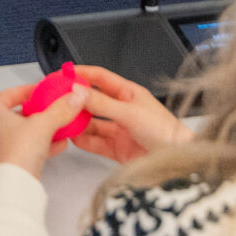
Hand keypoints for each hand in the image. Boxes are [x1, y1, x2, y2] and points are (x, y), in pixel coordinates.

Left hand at [0, 81, 88, 179]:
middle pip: (17, 114)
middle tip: (49, 109)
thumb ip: (60, 109)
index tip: (41, 91)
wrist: (16, 184)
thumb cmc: (17, 153)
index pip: (10, 94)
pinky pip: (24, 147)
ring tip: (58, 128)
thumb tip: (73, 98)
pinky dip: (40, 144)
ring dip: (41, 130)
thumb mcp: (44, 124)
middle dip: (37, 113)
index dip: (28, 91)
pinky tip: (57, 145)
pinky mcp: (6, 161)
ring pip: (22, 132)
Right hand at [66, 66, 188, 163]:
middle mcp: (122, 110)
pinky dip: (83, 141)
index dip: (81, 73)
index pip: (100, 77)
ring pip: (91, 123)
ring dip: (77, 122)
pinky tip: (73, 138)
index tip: (62, 73)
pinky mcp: (117, 149)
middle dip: (75, 100)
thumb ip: (102, 104)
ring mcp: (119, 130)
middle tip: (56, 100)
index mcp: (129, 94)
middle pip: (93, 101)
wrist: (179, 162)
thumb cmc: (166, 133)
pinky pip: (95, 142)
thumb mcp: (130, 113)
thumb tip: (78, 91)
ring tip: (62, 120)